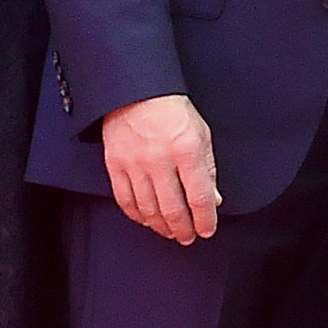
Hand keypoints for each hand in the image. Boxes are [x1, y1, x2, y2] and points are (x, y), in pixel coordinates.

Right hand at [101, 92, 218, 244]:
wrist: (136, 91)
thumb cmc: (172, 110)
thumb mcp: (200, 134)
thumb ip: (207, 169)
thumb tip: (212, 199)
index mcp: (186, 151)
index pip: (199, 197)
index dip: (205, 220)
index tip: (207, 230)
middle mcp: (160, 160)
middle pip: (173, 209)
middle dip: (183, 230)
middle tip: (188, 237)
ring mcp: (135, 164)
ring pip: (148, 210)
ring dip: (161, 226)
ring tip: (170, 231)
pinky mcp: (115, 165)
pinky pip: (125, 200)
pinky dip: (137, 215)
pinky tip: (147, 219)